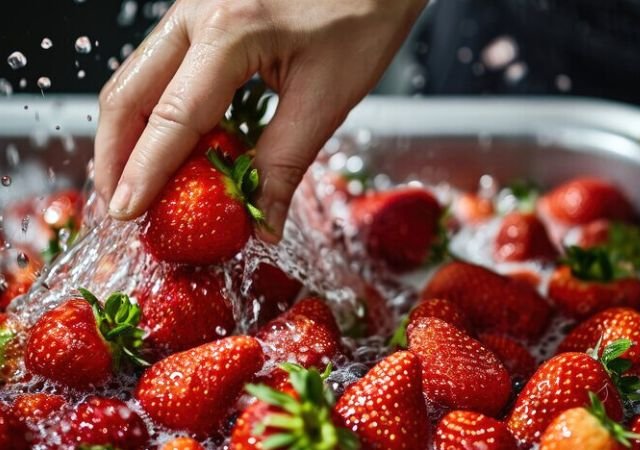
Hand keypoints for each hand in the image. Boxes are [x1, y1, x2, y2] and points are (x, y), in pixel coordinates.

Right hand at [95, 0, 425, 240]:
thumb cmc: (363, 17)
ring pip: (137, 77)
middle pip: (129, 91)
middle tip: (118, 205)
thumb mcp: (327, 98)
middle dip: (115, 155)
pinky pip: (162, 68)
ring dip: (129, 134)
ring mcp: (193, 8)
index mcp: (230, 31)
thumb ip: (285, 164)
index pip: (172, 116)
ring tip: (133, 184)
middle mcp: (197, 12)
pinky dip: (154, 112)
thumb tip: (263, 223)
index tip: (124, 212)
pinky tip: (164, 146)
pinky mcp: (202, 14)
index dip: (144, 171)